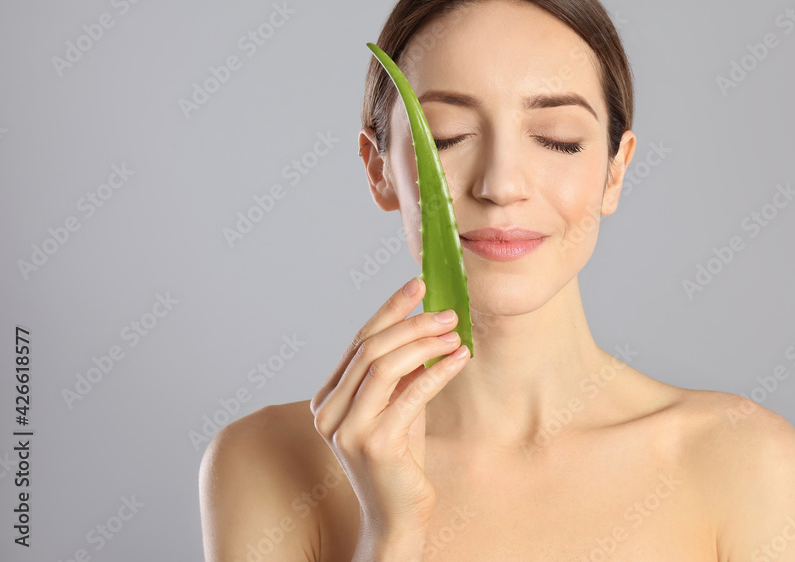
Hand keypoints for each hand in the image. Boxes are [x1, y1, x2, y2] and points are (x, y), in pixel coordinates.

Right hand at [311, 276, 470, 546]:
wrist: (397, 516)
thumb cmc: (400, 461)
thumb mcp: (397, 406)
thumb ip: (401, 373)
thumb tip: (426, 326)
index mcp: (328, 398)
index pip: (359, 340)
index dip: (390, 308)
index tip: (418, 284)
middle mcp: (329, 412)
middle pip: (371, 348)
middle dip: (413, 323)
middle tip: (448, 312)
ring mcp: (348, 429)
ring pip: (385, 365)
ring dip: (425, 343)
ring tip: (455, 334)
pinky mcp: (375, 444)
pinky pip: (410, 394)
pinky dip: (438, 371)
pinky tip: (460, 359)